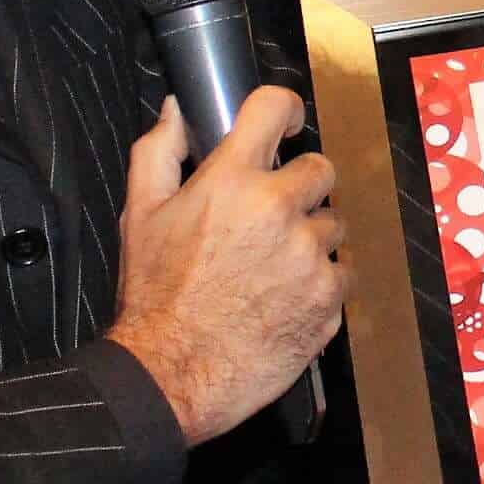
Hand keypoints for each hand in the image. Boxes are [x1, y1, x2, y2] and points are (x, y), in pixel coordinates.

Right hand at [105, 89, 346, 443]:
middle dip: (299, 187)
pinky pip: (342, 273)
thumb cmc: (154, 296)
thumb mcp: (140, 215)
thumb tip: (177, 109)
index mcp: (231, 180)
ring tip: (274, 267)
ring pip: (333, 225)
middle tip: (271, 217)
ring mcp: (310, 255)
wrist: (172, 374)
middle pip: (319, 169)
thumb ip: (159, 151)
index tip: (285, 125)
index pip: (274, 108)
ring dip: (311, 238)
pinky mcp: (330, 298)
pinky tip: (287, 297)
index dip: (283, 111)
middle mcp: (278, 209)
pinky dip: (322, 283)